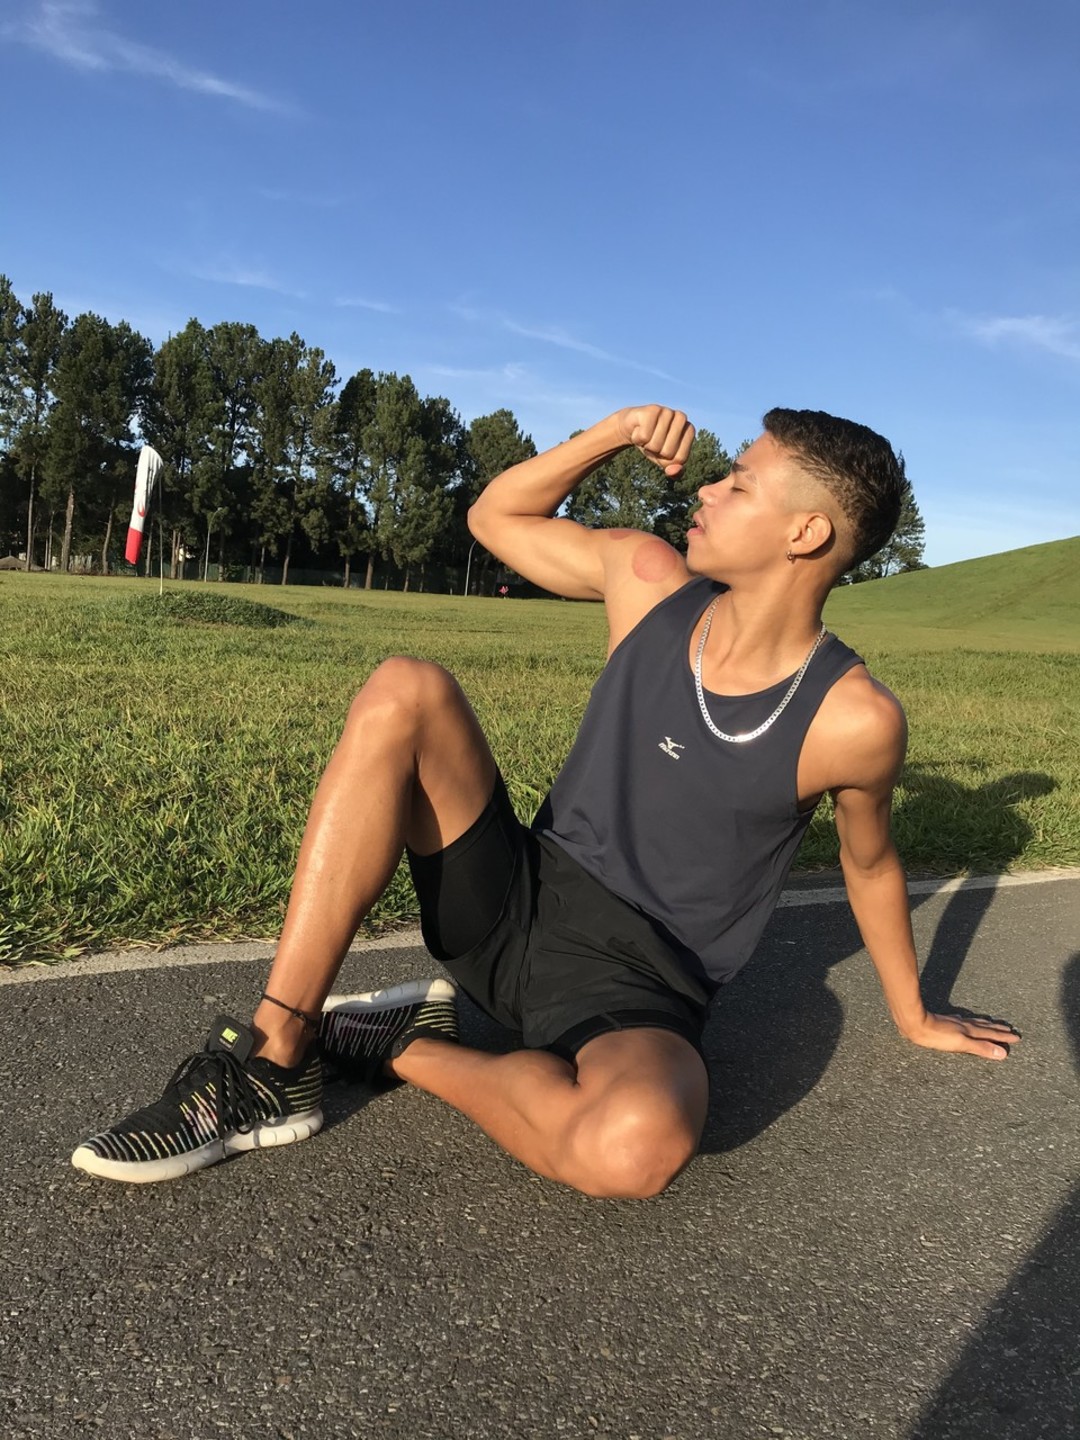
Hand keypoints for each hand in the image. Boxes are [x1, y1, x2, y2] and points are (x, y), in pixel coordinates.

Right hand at [614, 406, 694, 476]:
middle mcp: (682, 418)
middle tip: (653, 442)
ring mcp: (668, 412)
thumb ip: (675, 472)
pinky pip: (644, 436)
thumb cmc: (653, 444)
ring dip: (646, 445)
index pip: (680, 458)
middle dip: (656, 452)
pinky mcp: (652, 409)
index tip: (663, 450)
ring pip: (655, 445)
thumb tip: (674, 471)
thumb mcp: (665, 461)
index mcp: (690, 430)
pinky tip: (639, 429)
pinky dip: (637, 438)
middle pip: (668, 452)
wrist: (633, 427)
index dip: (667, 459)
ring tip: (647, 436)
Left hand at [904, 1010, 1019, 1060]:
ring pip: (975, 1023)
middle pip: (985, 1027)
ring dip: (986, 1024)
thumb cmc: (938, 1037)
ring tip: (994, 1023)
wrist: (916, 1023)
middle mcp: (965, 1025)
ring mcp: (955, 1022)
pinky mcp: (945, 1022)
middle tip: (1010, 1029)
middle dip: (998, 1029)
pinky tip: (964, 1019)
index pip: (991, 1034)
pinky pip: (963, 1021)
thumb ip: (981, 1048)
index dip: (1004, 1036)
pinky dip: (970, 1021)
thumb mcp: (962, 1045)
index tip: (1016, 1036)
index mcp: (970, 1032)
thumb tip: (1003, 1053)